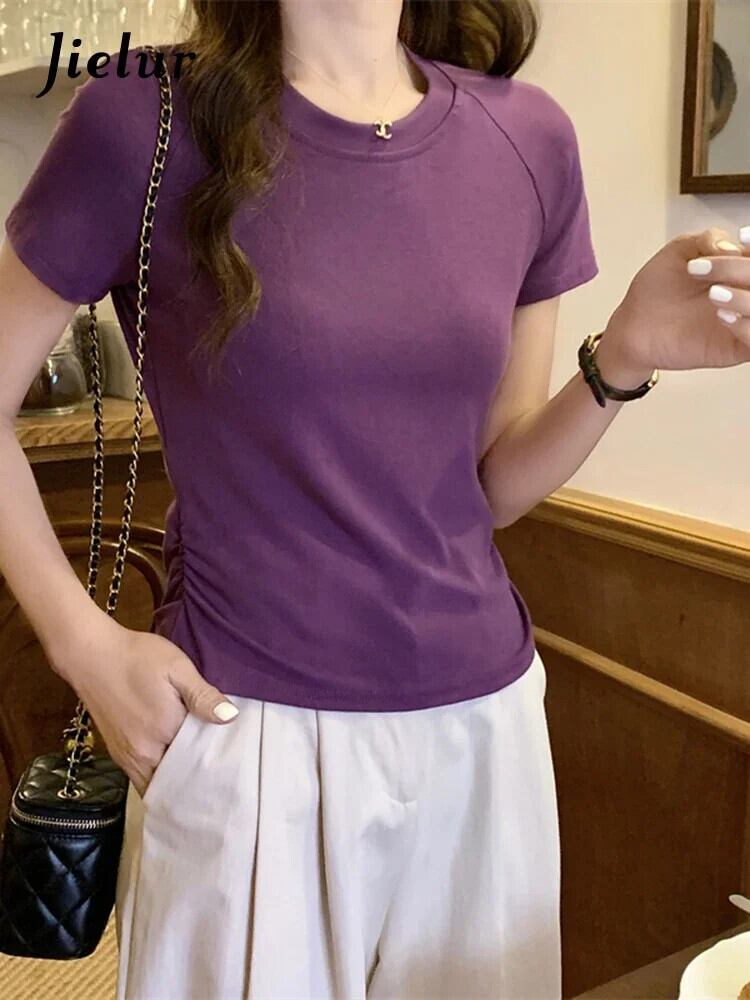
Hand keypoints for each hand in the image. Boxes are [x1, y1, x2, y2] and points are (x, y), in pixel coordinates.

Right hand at [59, 618, 238, 797]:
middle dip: (198, 779)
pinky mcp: (117, 754)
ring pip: (159, 784)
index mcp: (163, 733)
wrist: (90, 655)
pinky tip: (174, 763)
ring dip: (177, 781)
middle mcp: (143, 755)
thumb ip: (202, 695)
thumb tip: (230, 717)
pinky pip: (143, 779)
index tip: (233, 760)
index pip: (199, 764)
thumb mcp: (177, 668)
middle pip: (178, 781)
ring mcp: (127, 759)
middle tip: (220, 768)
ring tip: (199, 768)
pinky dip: (159, 778)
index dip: (217, 764)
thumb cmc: (136, 657)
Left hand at [596, 225, 749, 384]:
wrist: (633, 324)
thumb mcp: (680, 250)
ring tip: (714, 294)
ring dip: (747, 298)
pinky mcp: (736, 347)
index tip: (741, 239)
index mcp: (741, 267)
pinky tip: (722, 316)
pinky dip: (746, 325)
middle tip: (705, 269)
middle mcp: (747, 292)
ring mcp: (744, 319)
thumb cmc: (657, 288)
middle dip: (742, 269)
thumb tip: (734, 247)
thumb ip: (708, 239)